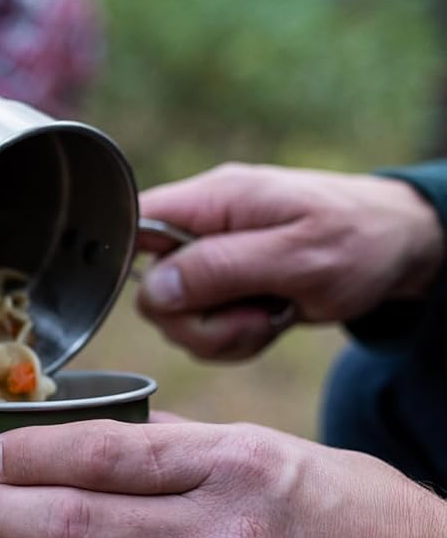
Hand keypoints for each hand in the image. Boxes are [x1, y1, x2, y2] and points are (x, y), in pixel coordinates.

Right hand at [137, 163, 443, 360]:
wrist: (402, 250)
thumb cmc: (360, 240)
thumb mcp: (297, 256)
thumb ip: (222, 268)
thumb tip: (155, 287)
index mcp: (213, 200)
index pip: (135, 222)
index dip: (136, 266)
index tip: (184, 298)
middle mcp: (204, 227)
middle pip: (153, 289)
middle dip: (199, 321)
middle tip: (253, 317)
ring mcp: (216, 260)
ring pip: (178, 318)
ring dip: (223, 334)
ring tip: (271, 316)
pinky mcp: (229, 288)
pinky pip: (207, 328)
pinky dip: (237, 338)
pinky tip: (272, 321)